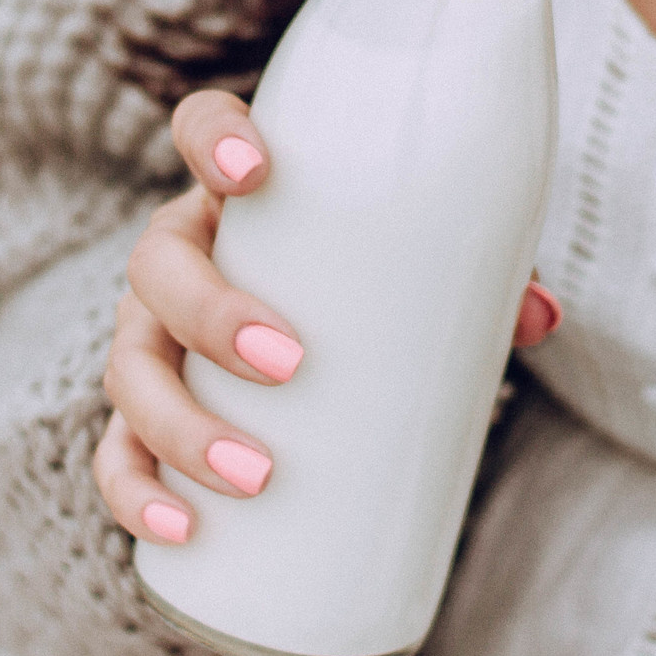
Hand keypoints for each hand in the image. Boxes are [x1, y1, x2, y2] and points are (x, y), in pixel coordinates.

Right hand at [94, 88, 562, 546]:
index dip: (213, 139)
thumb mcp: (414, 250)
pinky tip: (174, 529)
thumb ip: (479, 270)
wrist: (316, 306)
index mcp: (235, 190)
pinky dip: (134, 491)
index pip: (200, 126)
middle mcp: (179, 252)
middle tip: (288, 362)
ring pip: (128, 366)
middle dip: (211, 315)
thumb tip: (540, 317)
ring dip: (179, 424)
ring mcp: (150, 331)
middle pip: (156, 266)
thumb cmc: (366, 264)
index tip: (253, 171)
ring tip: (254, 473)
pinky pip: (115, 450)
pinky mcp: (146, 409)